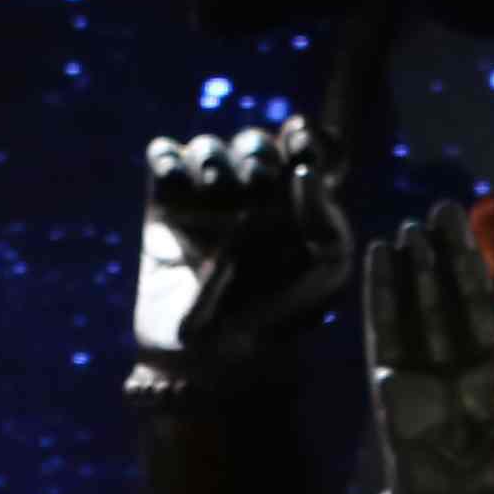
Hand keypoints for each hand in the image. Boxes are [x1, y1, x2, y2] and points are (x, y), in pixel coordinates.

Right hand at [134, 113, 357, 381]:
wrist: (212, 357)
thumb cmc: (280, 321)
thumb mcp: (325, 274)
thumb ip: (328, 220)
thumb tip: (306, 170)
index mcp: (299, 208)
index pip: (306, 148)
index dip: (304, 136)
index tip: (302, 146)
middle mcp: (254, 200)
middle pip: (256, 143)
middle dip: (257, 153)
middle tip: (256, 182)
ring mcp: (208, 203)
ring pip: (209, 146)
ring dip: (215, 158)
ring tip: (216, 188)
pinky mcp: (165, 208)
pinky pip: (164, 158)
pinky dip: (168, 157)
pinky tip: (177, 182)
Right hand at [365, 206, 493, 493]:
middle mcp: (472, 363)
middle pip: (462, 297)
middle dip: (455, 255)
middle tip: (445, 208)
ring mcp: (430, 371)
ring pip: (423, 306)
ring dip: (418, 265)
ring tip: (413, 226)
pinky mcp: (392, 386)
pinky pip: (386, 331)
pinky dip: (382, 294)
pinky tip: (380, 254)